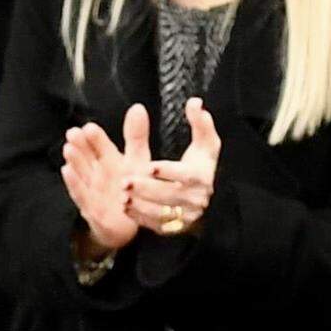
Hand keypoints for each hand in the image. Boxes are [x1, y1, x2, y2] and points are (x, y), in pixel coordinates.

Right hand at [60, 104, 151, 252]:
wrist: (131, 225)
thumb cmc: (133, 190)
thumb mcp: (138, 161)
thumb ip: (136, 137)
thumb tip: (138, 107)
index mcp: (109, 160)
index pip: (99, 145)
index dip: (94, 137)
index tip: (89, 127)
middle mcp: (97, 174)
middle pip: (86, 157)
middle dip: (80, 146)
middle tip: (73, 133)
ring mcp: (92, 191)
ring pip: (81, 174)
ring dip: (75, 163)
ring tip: (68, 149)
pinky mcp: (92, 210)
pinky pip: (82, 196)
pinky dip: (75, 185)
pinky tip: (68, 172)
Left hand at [125, 97, 221, 235]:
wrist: (208, 202)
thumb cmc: (202, 167)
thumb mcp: (206, 145)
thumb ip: (201, 123)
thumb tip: (195, 102)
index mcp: (201, 177)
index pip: (186, 176)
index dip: (168, 172)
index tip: (150, 167)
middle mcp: (195, 199)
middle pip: (170, 195)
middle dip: (147, 189)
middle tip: (125, 181)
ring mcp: (185, 216)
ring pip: (162, 213)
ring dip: (141, 205)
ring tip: (122, 195)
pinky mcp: (175, 227)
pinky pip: (157, 225)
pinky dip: (141, 218)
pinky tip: (126, 207)